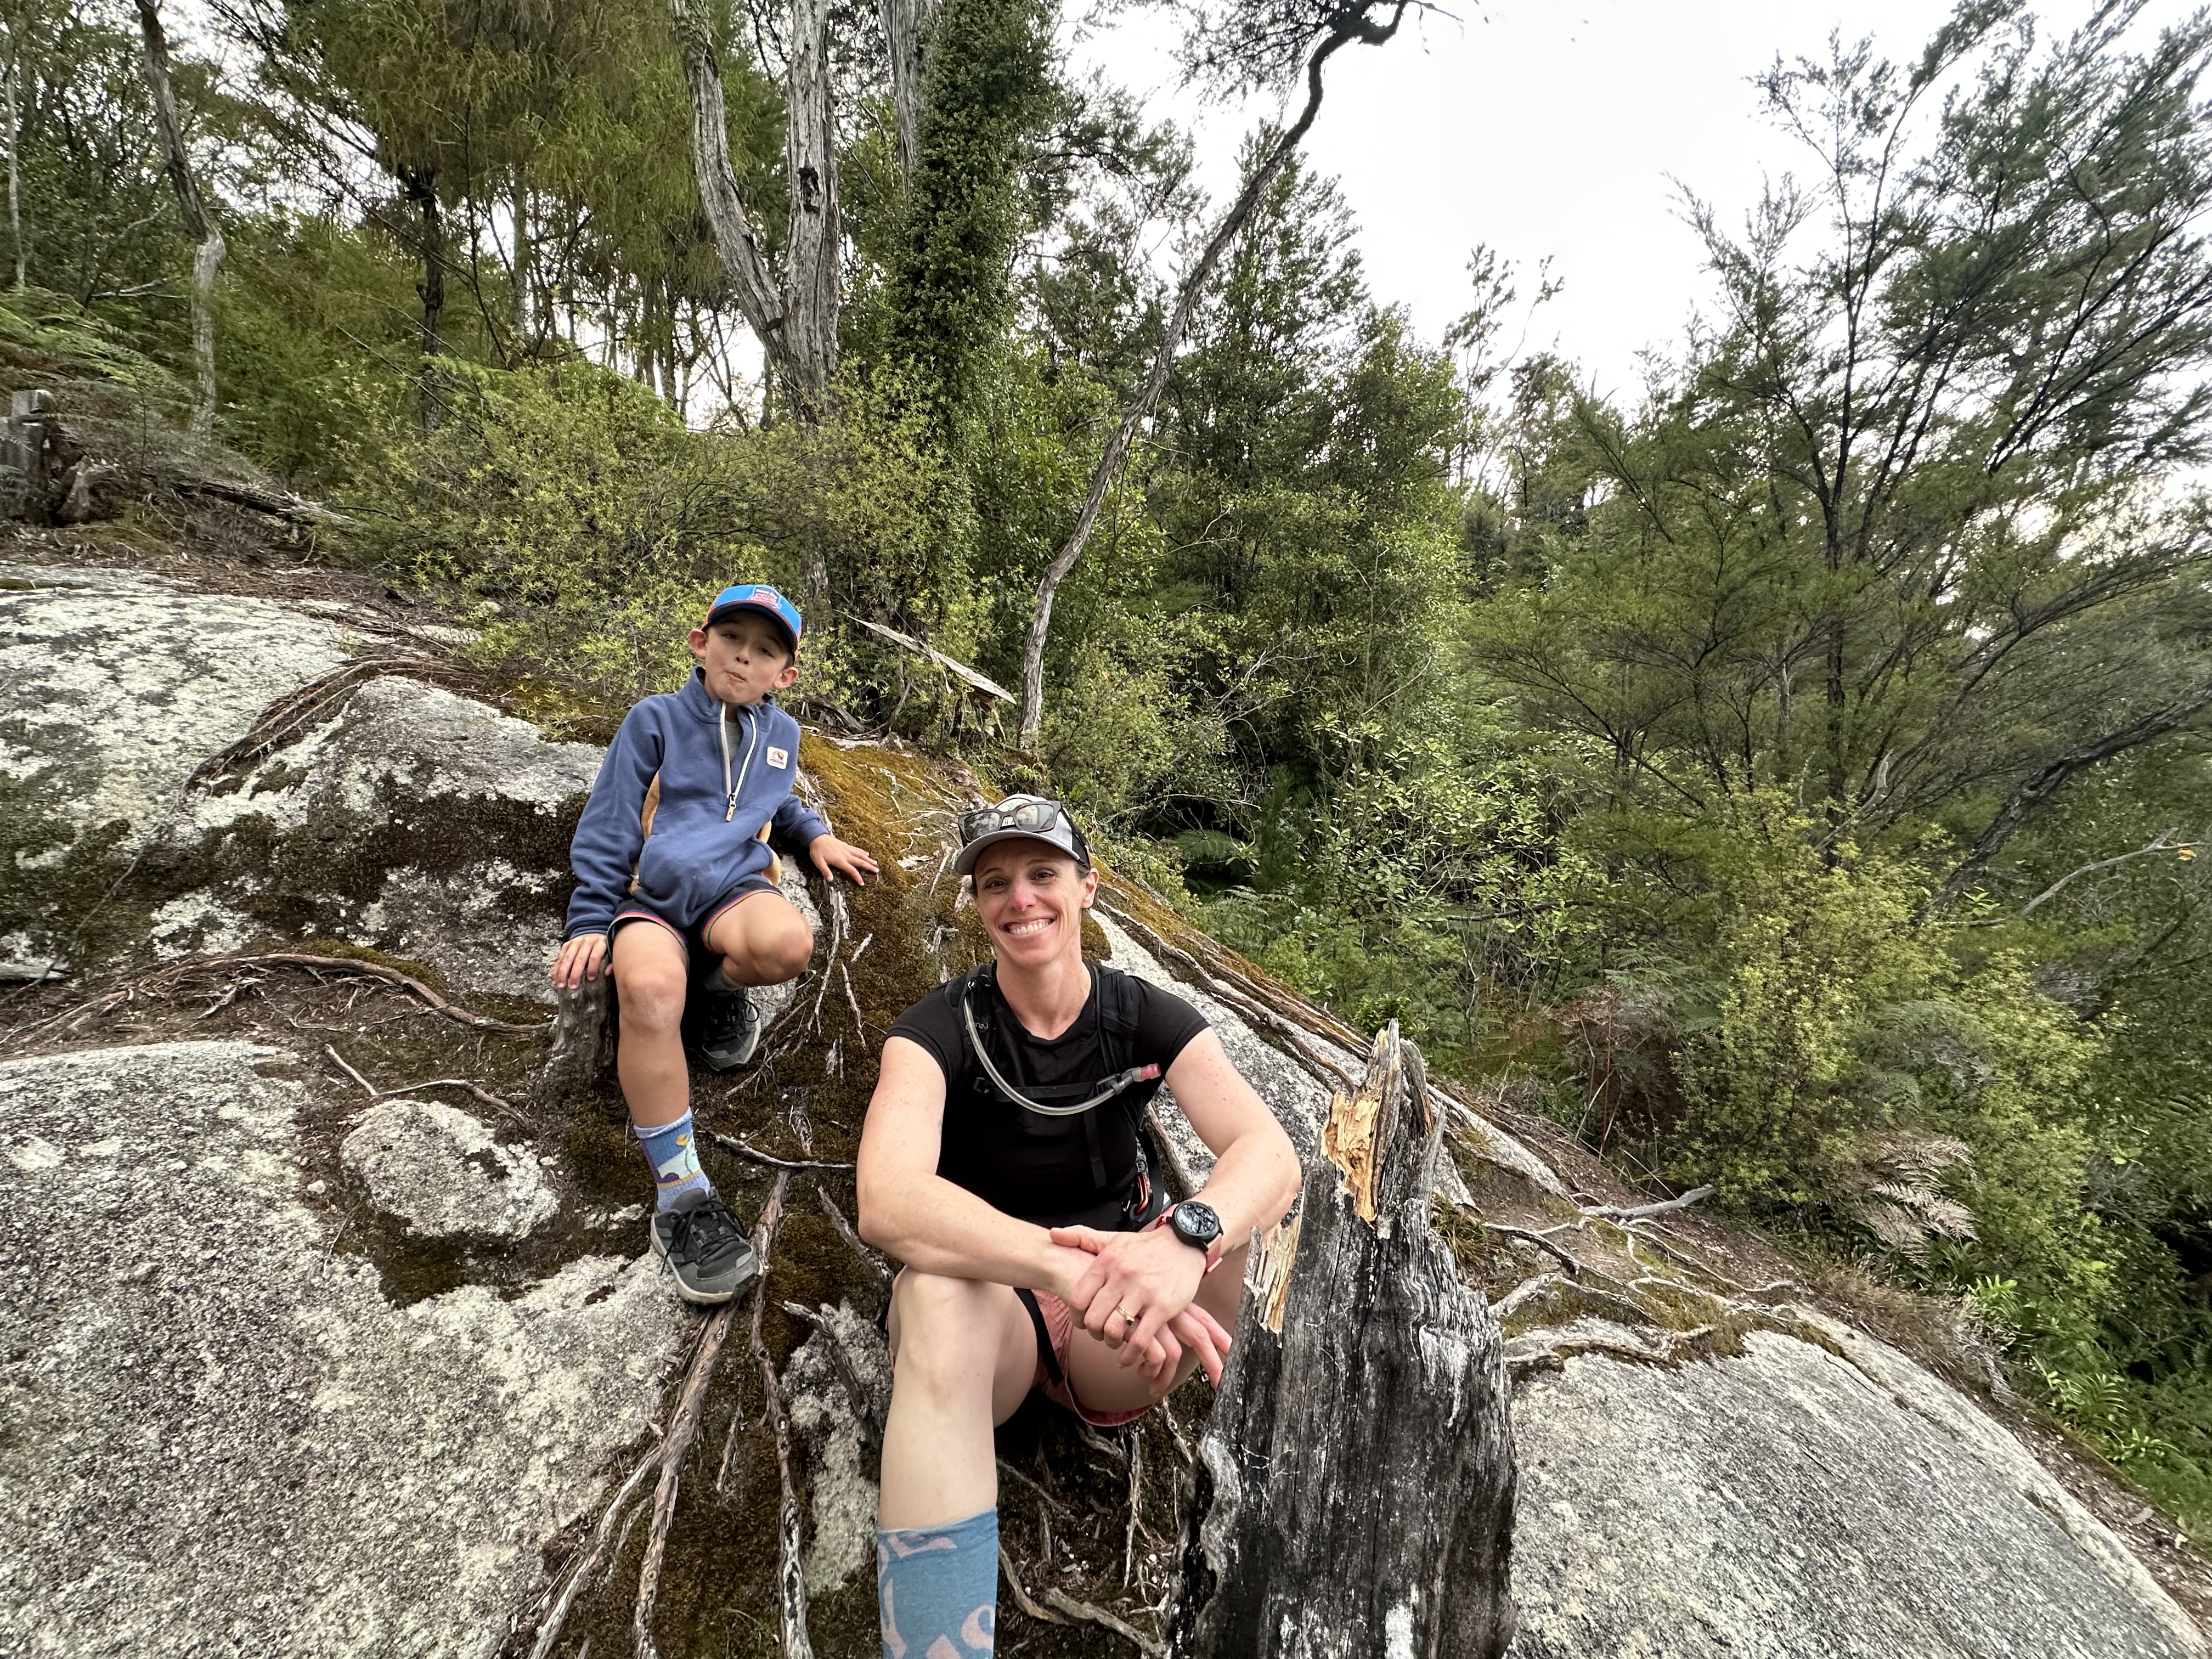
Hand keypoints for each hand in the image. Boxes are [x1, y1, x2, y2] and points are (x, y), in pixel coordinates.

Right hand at [551, 933, 606, 988]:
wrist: (593, 931)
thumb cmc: (603, 947)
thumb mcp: (611, 952)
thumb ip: (612, 962)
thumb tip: (607, 972)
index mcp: (599, 943)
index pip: (595, 956)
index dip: (592, 968)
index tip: (591, 979)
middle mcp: (586, 941)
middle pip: (579, 959)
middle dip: (575, 974)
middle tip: (573, 986)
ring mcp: (575, 942)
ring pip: (567, 958)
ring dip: (562, 972)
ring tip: (561, 985)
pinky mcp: (567, 944)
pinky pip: (560, 957)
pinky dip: (556, 968)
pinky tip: (554, 978)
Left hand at [810, 834, 879, 885]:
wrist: (816, 837)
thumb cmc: (817, 850)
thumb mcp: (818, 862)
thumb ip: (825, 871)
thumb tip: (830, 880)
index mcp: (840, 860)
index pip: (851, 870)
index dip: (858, 877)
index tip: (862, 883)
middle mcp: (845, 855)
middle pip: (860, 861)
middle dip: (869, 866)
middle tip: (877, 870)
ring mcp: (846, 849)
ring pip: (860, 855)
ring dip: (868, 859)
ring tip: (875, 863)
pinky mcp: (845, 845)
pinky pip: (856, 849)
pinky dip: (863, 852)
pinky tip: (866, 853)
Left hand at [1050, 1224, 1208, 1374]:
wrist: (1184, 1243)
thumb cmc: (1144, 1246)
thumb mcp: (1112, 1239)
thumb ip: (1080, 1237)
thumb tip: (1051, 1235)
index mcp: (1107, 1262)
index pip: (1078, 1298)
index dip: (1076, 1316)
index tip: (1082, 1321)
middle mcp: (1122, 1276)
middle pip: (1094, 1319)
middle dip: (1094, 1332)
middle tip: (1100, 1333)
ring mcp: (1143, 1293)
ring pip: (1114, 1330)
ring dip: (1111, 1343)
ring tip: (1115, 1342)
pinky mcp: (1163, 1308)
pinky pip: (1140, 1340)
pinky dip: (1131, 1354)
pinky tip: (1128, 1356)